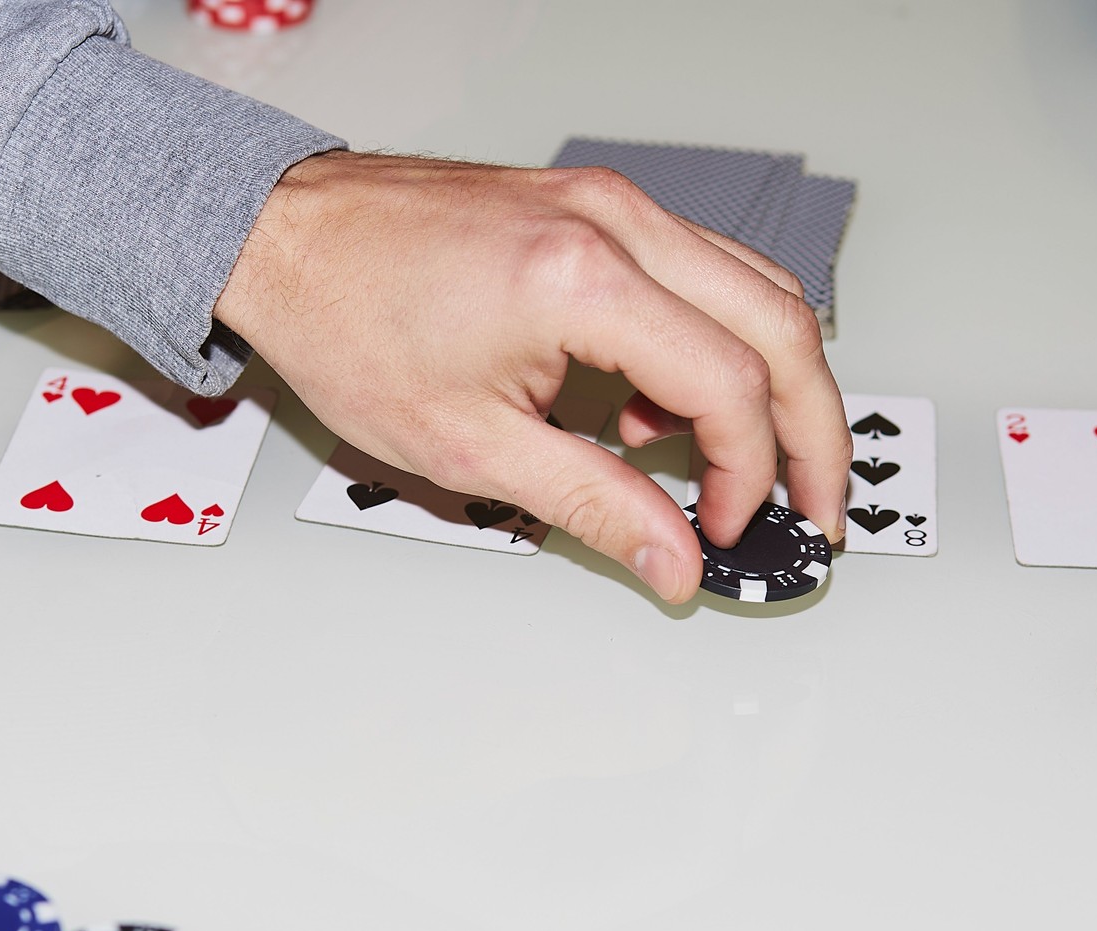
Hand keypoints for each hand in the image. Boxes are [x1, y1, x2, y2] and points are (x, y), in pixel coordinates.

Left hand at [213, 151, 848, 602]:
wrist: (283, 239)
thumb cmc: (346, 323)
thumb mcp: (468, 446)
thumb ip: (592, 504)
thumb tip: (675, 560)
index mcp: (583, 279)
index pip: (728, 382)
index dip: (747, 473)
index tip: (725, 530)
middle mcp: (614, 222)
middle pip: (777, 323)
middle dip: (811, 429)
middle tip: (812, 508)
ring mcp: (610, 204)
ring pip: (754, 287)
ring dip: (773, 381)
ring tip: (752, 469)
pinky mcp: (596, 207)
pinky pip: (700, 271)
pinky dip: (716, 342)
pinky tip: (664, 412)